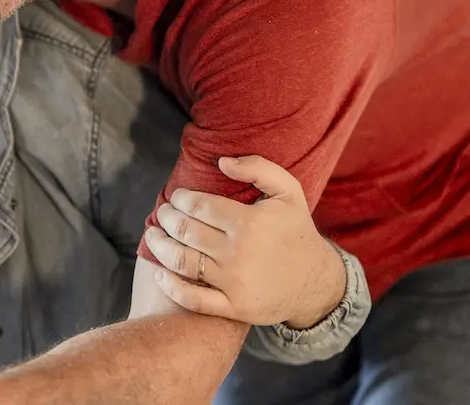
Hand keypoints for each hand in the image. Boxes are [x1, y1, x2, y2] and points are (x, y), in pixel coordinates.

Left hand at [143, 155, 345, 328]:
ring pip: (182, 261)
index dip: (181, 199)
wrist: (316, 282)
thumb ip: (258, 167)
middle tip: (162, 212)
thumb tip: (221, 162)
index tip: (176, 197)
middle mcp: (239, 252)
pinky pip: (193, 299)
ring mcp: (234, 283)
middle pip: (185, 231)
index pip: (199, 206)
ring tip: (153, 235)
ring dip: (159, 246)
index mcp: (249, 222)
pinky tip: (159, 274)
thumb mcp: (289, 192)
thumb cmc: (296, 231)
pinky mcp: (233, 307)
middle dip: (166, 217)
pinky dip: (170, 286)